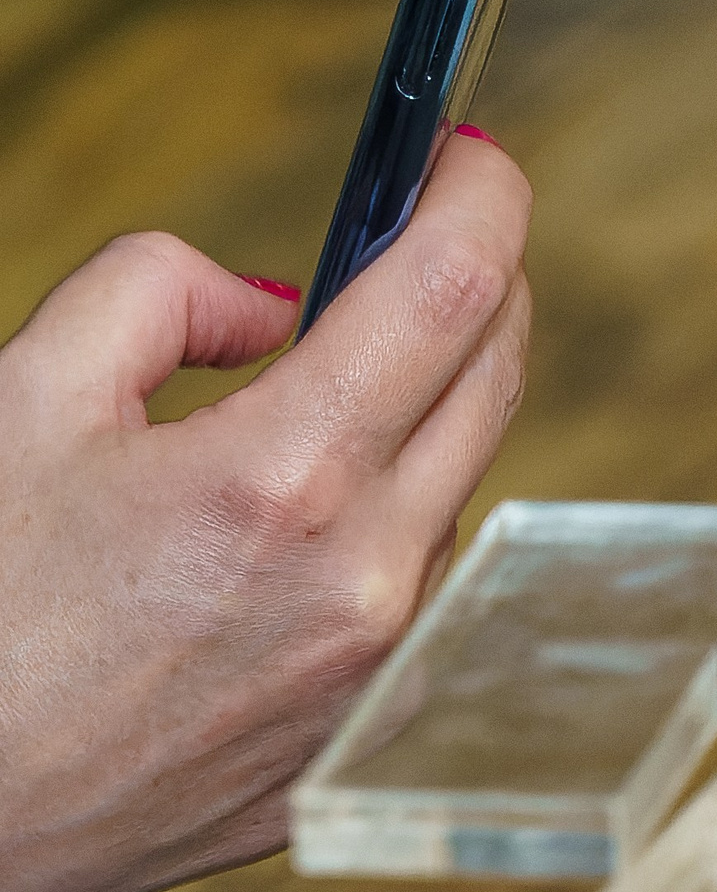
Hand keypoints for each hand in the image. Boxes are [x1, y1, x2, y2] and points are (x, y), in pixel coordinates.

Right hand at [0, 134, 530, 891]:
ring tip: (300, 413)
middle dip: (472, 285)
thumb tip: (276, 297)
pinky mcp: (359, 735)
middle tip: (410, 244)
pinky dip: (381, 528)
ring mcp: (372, 670)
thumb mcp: (22, 399)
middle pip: (494, 374)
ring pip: (456, 485)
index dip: (483, 196)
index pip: (455, 287)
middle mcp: (360, 581)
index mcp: (282, 481)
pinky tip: (281, 536)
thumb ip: (158, 292)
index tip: (473, 156)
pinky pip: (415, 589)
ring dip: (416, 418)